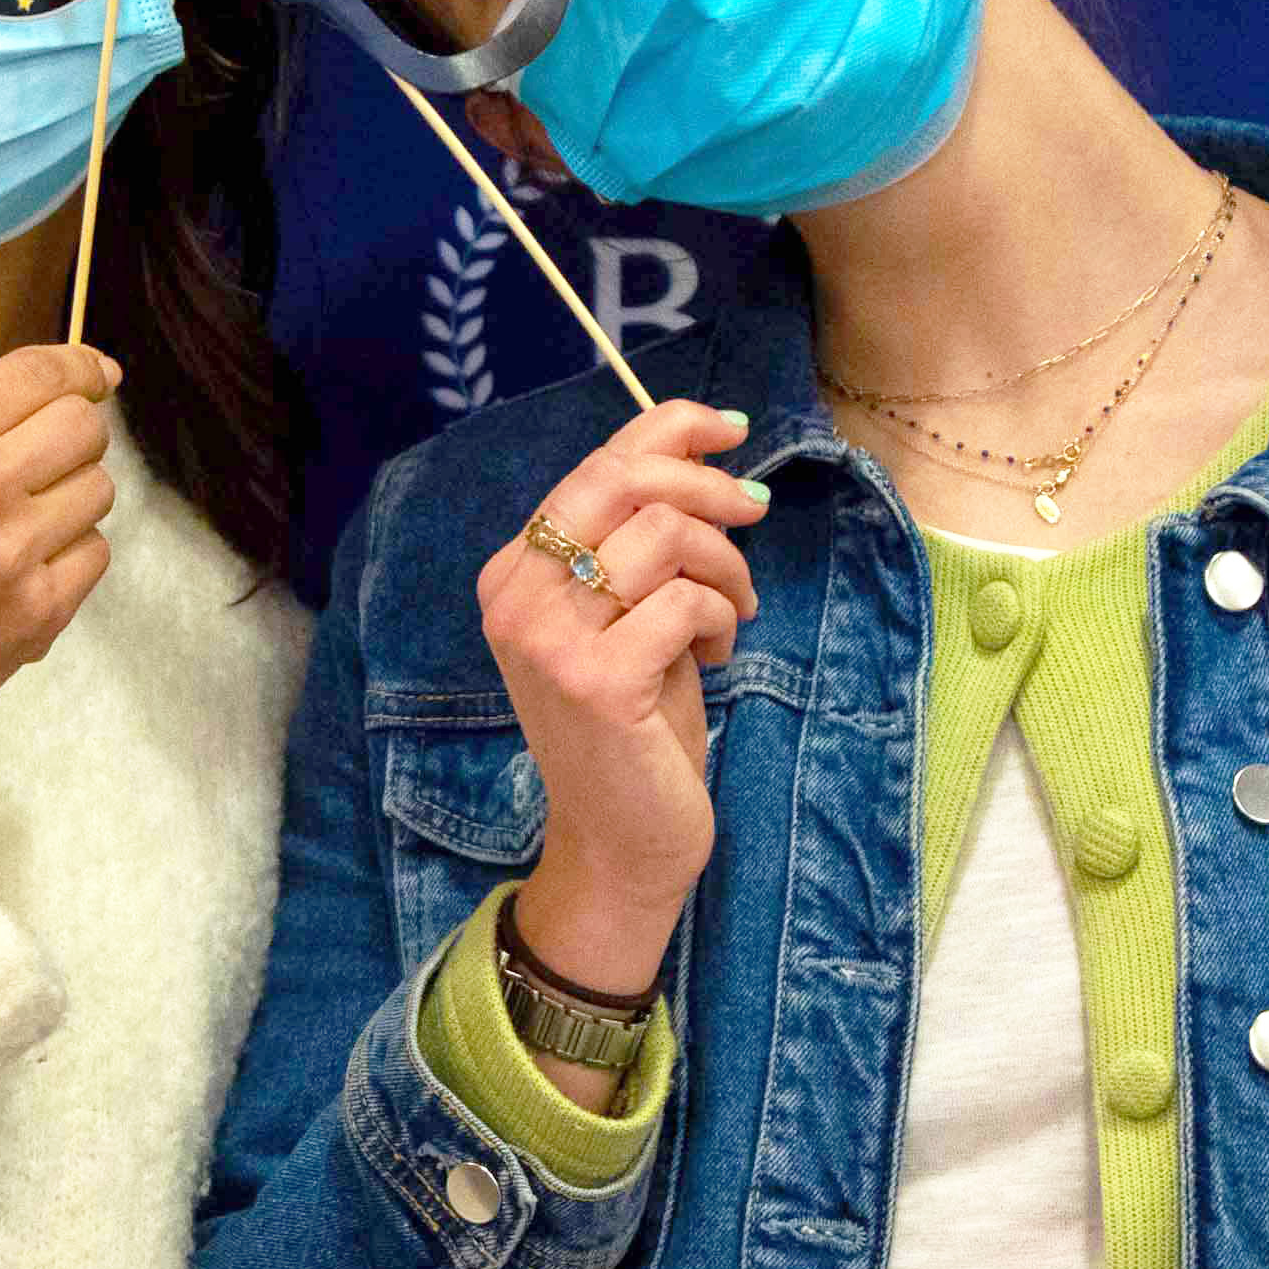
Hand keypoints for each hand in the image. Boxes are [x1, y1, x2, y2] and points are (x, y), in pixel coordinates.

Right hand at [0, 345, 119, 761]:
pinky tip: (21, 573)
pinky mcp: (39, 611)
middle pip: (83, 427)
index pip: (36, 375)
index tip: (99, 373)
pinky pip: (95, 552)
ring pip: (98, 489)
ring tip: (17, 528)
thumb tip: (62, 391)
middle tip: (40, 465)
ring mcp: (13, 552)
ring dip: (69, 500)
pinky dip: (69, 556)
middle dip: (71, 439)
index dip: (80, 366)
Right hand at [478, 398, 763, 993]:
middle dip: (708, 487)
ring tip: (734, 612)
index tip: (731, 428)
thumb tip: (703, 445)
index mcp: (512, 573)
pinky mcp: (595, 680)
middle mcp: (515, 598)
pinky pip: (686, 602)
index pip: (594, 467)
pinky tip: (715, 657)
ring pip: (664, 535)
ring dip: (725, 565)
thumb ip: (642, 539)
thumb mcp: (631, 616)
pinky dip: (720, 620)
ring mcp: (548, 640)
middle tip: (755, 514)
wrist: (620, 840)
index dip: (668, 429)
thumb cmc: (635, 726)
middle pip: (628, 483)